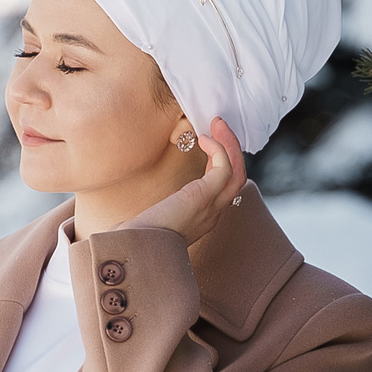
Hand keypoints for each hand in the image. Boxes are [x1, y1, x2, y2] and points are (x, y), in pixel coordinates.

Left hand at [122, 117, 247, 245]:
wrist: (134, 247)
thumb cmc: (137, 236)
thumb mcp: (154, 219)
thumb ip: (160, 210)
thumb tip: (144, 205)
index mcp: (202, 220)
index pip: (222, 188)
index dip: (219, 163)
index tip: (208, 144)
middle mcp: (212, 215)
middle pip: (237, 178)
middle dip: (230, 149)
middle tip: (219, 127)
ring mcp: (212, 207)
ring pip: (237, 172)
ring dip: (230, 145)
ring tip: (218, 124)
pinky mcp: (205, 197)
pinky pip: (224, 168)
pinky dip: (219, 150)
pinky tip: (203, 139)